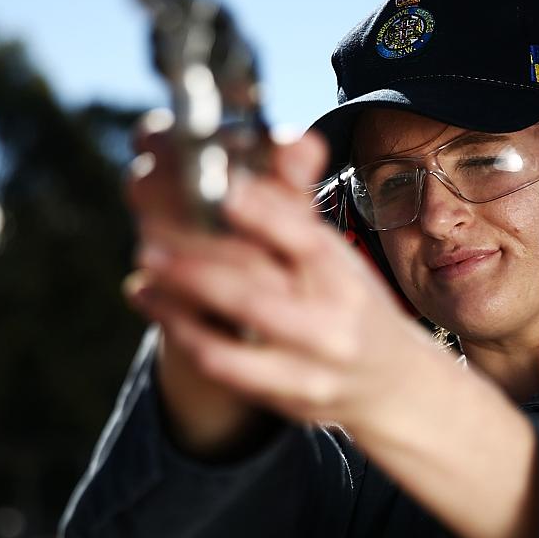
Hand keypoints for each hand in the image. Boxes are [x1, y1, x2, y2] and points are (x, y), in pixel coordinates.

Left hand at [125, 123, 445, 432]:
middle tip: (150, 235)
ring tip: (146, 263)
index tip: (225, 191)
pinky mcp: (283, 397)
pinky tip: (149, 298)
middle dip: (197, 265)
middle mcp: (329, 324)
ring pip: (229, 340)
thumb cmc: (352, 303)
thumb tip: (288, 140)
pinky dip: (180, 330)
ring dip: (178, 302)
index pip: (306, 241)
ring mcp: (307, 368)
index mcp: (343, 276)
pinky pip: (221, 368)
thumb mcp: (336, 254)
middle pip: (256, 293)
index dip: (265, 215)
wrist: (392, 385)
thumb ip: (297, 204)